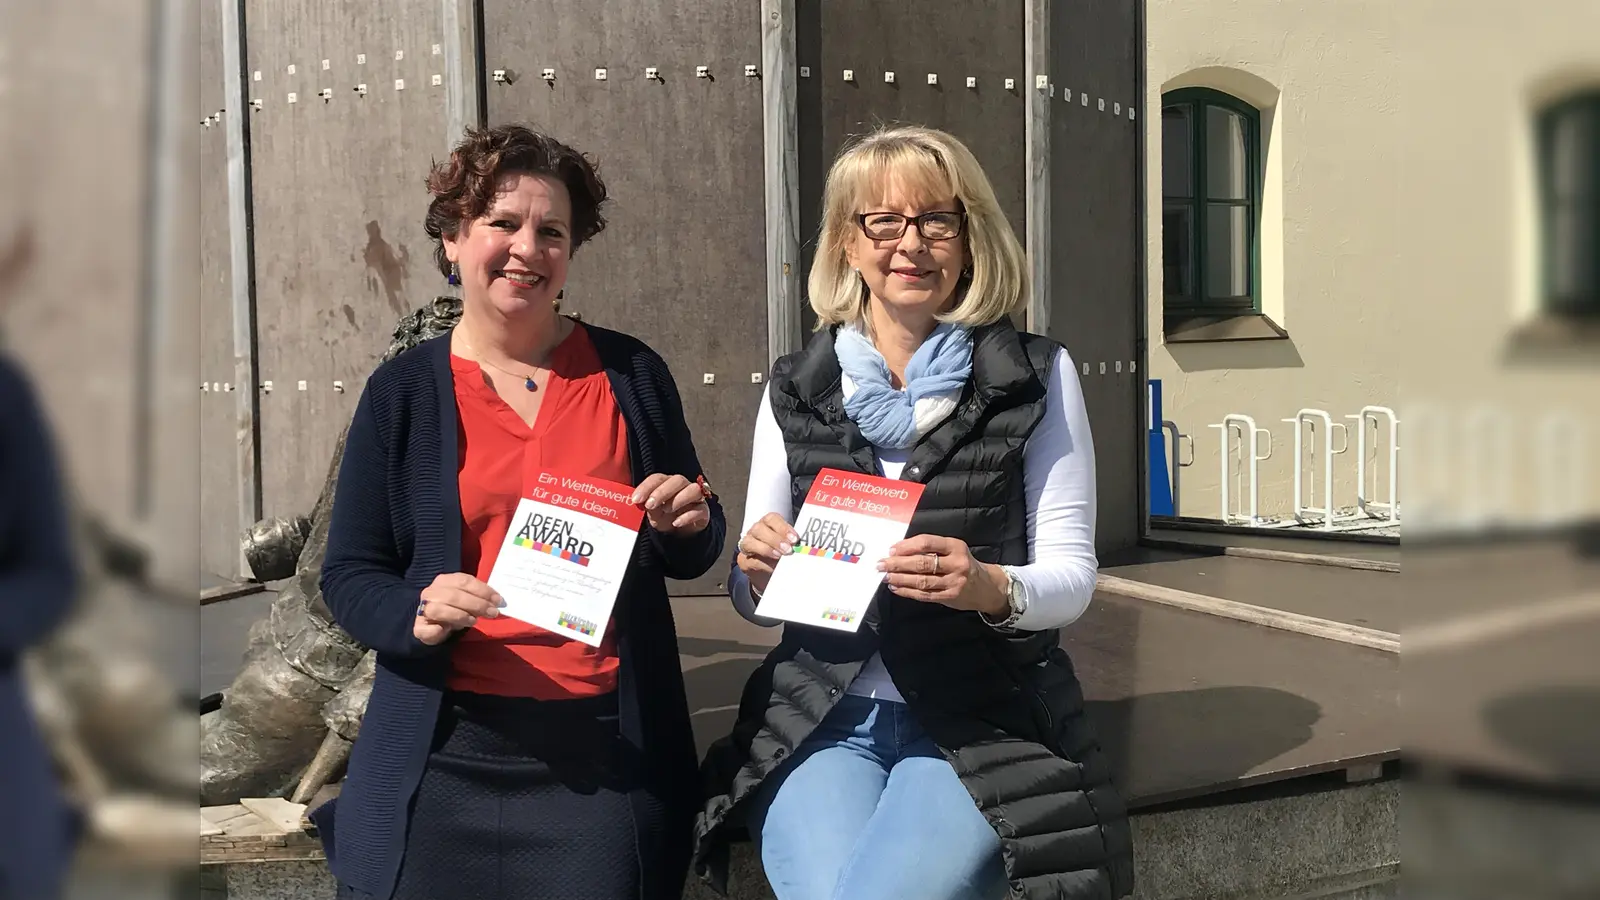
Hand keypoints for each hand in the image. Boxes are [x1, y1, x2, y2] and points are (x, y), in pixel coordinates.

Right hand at [414, 572, 503, 645]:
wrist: (433, 627)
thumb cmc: (455, 609)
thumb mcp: (467, 599)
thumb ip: (480, 597)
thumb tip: (498, 601)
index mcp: (444, 580)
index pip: (464, 581)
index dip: (483, 590)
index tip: (499, 600)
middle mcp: (431, 592)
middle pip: (454, 595)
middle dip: (477, 604)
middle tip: (493, 613)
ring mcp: (423, 609)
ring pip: (440, 609)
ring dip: (460, 615)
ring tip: (474, 622)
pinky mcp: (419, 627)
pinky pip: (427, 628)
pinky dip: (438, 630)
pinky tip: (446, 631)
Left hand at [632, 473, 710, 535]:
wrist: (681, 534)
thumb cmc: (666, 518)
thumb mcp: (654, 514)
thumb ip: (649, 506)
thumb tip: (640, 501)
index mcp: (668, 484)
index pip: (658, 478)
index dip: (646, 487)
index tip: (636, 499)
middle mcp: (683, 487)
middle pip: (677, 480)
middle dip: (662, 491)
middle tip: (650, 504)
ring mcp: (696, 498)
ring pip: (694, 489)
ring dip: (678, 499)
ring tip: (666, 510)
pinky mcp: (704, 511)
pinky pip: (700, 509)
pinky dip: (688, 515)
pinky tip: (676, 523)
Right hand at [735, 512, 797, 595]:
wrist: (771, 573)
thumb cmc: (784, 555)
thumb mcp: (791, 547)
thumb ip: (795, 544)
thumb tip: (805, 548)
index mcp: (769, 524)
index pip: (772, 519)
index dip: (783, 527)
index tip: (795, 538)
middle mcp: (756, 532)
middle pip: (759, 529)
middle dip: (775, 539)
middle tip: (789, 549)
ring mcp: (747, 545)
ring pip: (749, 541)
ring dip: (766, 549)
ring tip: (779, 557)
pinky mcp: (744, 560)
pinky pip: (749, 560)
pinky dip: (761, 564)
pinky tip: (771, 568)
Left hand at [878, 534, 1008, 615]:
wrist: (987, 587)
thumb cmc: (964, 565)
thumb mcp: (954, 550)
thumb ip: (932, 549)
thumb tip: (899, 551)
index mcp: (956, 546)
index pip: (927, 543)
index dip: (907, 546)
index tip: (892, 549)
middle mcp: (956, 563)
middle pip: (922, 563)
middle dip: (898, 563)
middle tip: (882, 564)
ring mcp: (953, 582)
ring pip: (921, 580)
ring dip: (900, 578)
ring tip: (886, 576)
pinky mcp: (949, 597)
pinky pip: (924, 594)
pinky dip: (907, 591)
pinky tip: (896, 588)